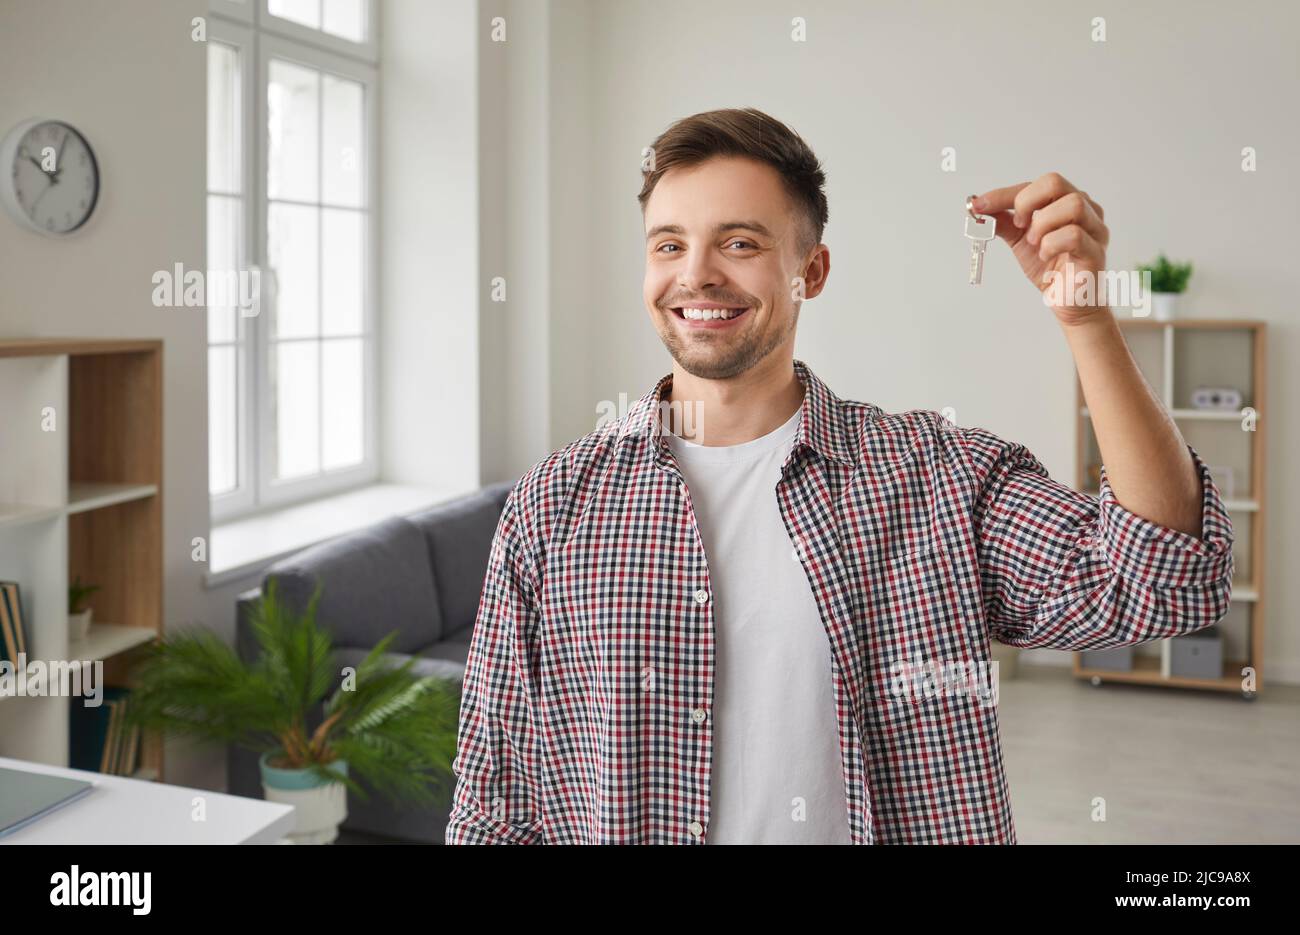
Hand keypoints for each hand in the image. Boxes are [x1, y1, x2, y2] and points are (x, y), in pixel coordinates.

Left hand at [972, 173, 1109, 326]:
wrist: (1068, 303)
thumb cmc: (1051, 269)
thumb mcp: (1020, 241)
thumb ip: (1004, 222)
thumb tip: (980, 207)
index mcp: (1066, 203)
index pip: (1037, 185)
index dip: (1005, 194)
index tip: (979, 206)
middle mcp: (1086, 210)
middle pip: (1056, 182)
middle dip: (1026, 202)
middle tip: (1018, 225)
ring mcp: (1095, 230)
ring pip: (1072, 205)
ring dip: (1042, 224)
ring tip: (1035, 243)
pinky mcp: (1095, 252)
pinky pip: (1074, 235)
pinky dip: (1051, 244)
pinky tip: (1045, 256)